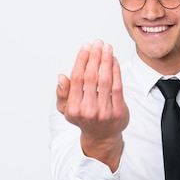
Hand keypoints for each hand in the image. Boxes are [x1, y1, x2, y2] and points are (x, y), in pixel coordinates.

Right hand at [56, 40, 128, 171]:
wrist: (102, 136)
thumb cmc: (84, 118)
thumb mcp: (67, 109)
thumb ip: (62, 93)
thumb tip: (61, 77)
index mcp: (74, 108)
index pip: (77, 78)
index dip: (82, 60)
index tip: (86, 47)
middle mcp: (88, 110)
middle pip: (91, 77)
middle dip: (95, 56)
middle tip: (97, 43)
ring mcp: (104, 111)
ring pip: (105, 80)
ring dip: (106, 60)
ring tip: (107, 47)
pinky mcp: (118, 111)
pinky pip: (117, 86)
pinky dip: (116, 71)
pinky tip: (114, 60)